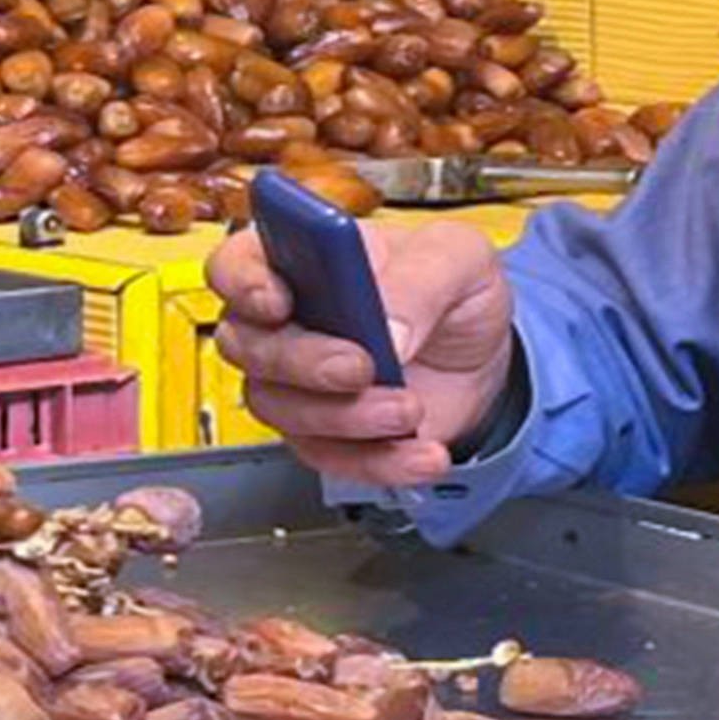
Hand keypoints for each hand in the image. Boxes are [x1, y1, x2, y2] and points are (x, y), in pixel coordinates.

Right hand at [205, 214, 515, 488]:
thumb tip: (388, 330)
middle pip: (247, 346)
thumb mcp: (458, 259)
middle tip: (360, 366)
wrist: (482, 355)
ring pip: (282, 409)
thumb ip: (421, 281)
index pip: (236, 264)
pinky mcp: (326, 434)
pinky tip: (422, 450)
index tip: (278, 300)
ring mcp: (299, 383)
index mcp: (303, 259)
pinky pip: (327, 457)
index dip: (243, 282)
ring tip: (409, 408)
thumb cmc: (453, 291)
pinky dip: (378, 461)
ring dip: (347, 417)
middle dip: (302, 362)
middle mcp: (288, 321)